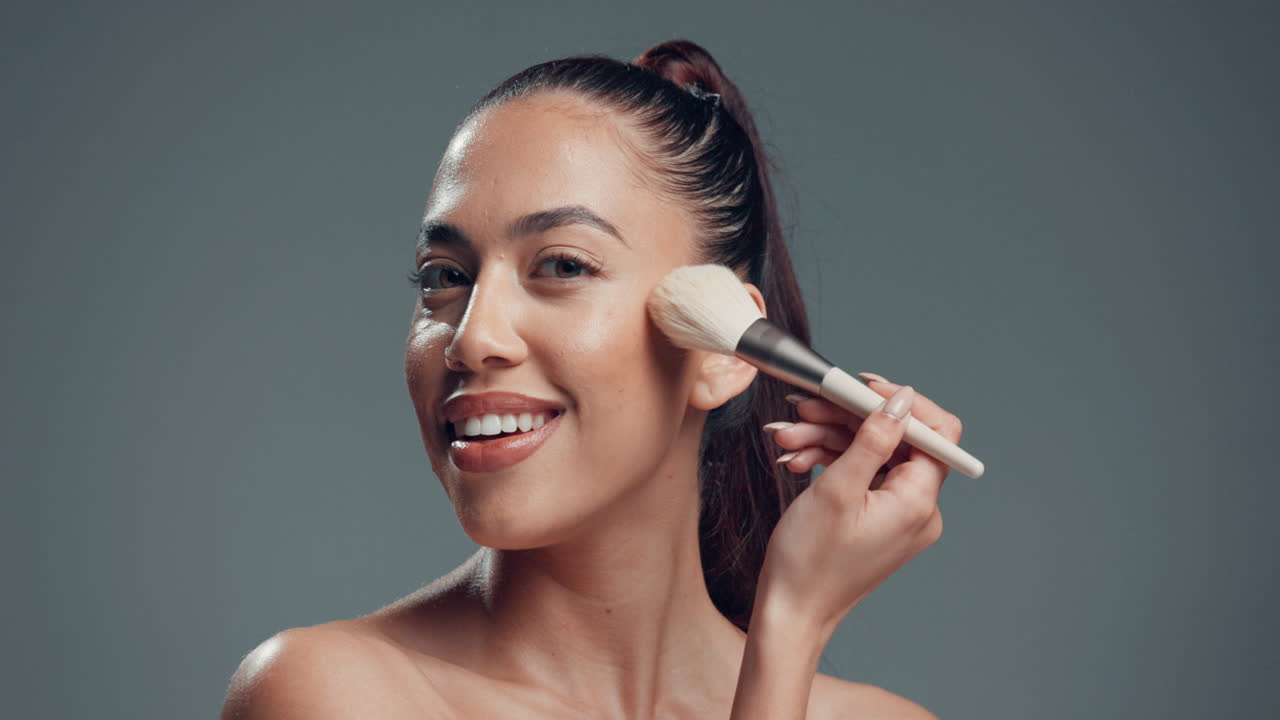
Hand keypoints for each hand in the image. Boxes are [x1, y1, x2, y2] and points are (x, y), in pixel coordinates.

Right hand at [755, 375, 961, 640]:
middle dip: (844, 419)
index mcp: (918, 502)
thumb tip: (901, 400)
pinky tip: (796, 458)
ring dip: (827, 439)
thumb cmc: (809, 560)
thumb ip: (873, 438)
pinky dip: (829, 461)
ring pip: (871, 454)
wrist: (790, 610)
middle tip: (804, 407)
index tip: (860, 386)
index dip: (900, 402)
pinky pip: (861, 474)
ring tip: (786, 438)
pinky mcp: (877, 518)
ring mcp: (898, 515)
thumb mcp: (838, 489)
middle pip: (894, 439)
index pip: (934, 433)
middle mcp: (917, 509)